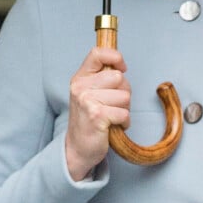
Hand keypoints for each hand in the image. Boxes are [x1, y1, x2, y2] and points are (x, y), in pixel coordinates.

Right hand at [65, 48, 130, 180]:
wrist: (77, 148)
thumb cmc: (90, 119)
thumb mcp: (90, 93)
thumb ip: (102, 78)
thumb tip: (121, 67)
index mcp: (80, 78)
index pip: (98, 53)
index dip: (115, 57)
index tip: (122, 67)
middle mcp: (80, 87)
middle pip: (119, 77)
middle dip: (123, 92)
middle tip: (113, 105)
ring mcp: (87, 101)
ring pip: (125, 96)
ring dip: (124, 109)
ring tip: (111, 116)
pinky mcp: (97, 116)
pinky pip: (124, 113)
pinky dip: (124, 122)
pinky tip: (113, 126)